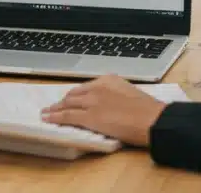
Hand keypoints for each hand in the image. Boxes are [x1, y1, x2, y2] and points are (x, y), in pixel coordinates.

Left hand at [39, 74, 166, 147]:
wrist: (153, 120)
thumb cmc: (148, 111)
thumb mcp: (130, 94)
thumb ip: (116, 95)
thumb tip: (110, 104)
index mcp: (108, 80)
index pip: (86, 87)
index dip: (76, 94)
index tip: (71, 98)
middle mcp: (97, 87)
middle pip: (74, 94)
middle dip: (64, 101)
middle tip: (55, 105)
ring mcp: (92, 101)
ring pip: (67, 104)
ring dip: (55, 108)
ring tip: (47, 112)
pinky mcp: (89, 116)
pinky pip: (67, 116)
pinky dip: (55, 117)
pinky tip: (48, 119)